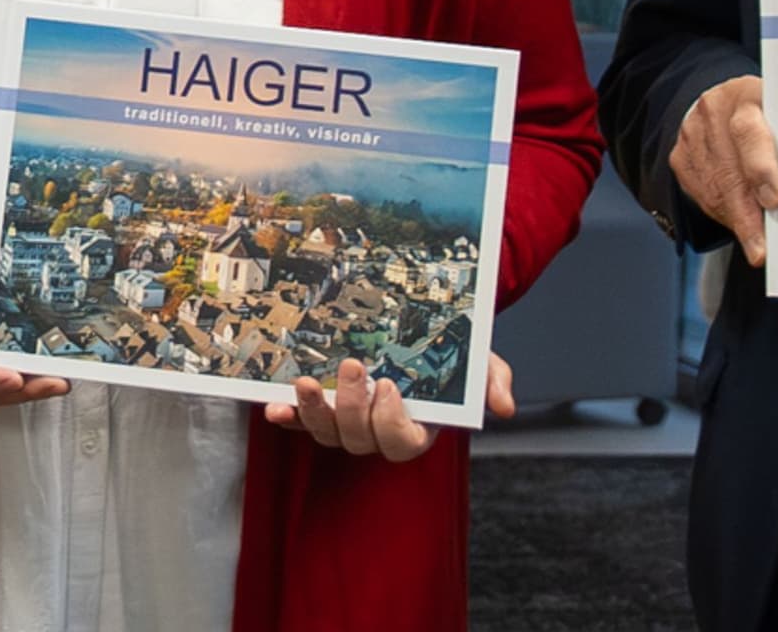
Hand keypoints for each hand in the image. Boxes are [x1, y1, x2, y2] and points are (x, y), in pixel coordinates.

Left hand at [268, 352, 515, 458]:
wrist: (420, 334)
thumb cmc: (451, 357)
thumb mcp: (480, 364)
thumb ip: (493, 383)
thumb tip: (505, 407)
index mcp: (415, 429)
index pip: (401, 443)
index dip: (391, 423)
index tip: (390, 387)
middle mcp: (377, 433)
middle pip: (359, 439)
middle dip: (352, 407)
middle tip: (352, 367)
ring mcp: (346, 423)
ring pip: (327, 433)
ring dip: (314, 412)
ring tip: (306, 383)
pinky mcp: (321, 409)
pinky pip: (300, 421)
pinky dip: (286, 416)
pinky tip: (273, 406)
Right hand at [670, 75, 777, 263]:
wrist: (723, 101)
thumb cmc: (765, 112)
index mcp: (747, 96)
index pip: (749, 132)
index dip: (761, 169)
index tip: (773, 201)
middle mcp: (714, 112)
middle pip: (729, 171)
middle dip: (748, 216)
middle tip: (762, 247)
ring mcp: (693, 134)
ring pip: (714, 187)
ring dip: (737, 220)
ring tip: (756, 244)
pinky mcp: (680, 155)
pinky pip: (700, 193)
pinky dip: (722, 213)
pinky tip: (738, 221)